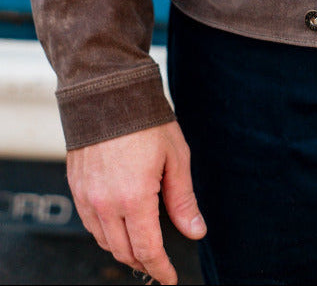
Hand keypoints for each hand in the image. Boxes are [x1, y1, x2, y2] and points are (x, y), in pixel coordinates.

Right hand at [67, 121, 205, 284]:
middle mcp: (105, 203)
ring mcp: (87, 196)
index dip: (160, 269)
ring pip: (104, 241)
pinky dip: (106, 233)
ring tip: (142, 248)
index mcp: (134, 198)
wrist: (108, 92)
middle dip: (144, 263)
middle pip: (124, 251)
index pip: (147, 250)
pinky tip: (120, 226)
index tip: (170, 278)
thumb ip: (183, 199)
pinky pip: (90, 223)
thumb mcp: (176, 158)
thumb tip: (195, 230)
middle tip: (159, 265)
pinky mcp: (76, 187)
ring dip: (124, 249)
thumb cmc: (146, 121)